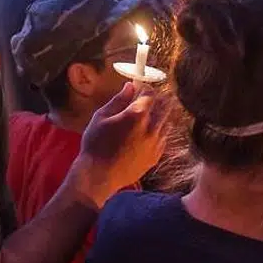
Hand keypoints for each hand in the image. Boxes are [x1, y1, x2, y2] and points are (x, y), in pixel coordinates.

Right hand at [71, 84, 164, 207]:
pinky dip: (158, 131)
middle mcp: (151, 127)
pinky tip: (146, 133)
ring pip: (166, 122)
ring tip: (146, 116)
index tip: (138, 87)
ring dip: (159, 115)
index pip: (150, 93)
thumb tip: (130, 86)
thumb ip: (118, 100)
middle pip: (165, 106)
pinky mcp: (156, 156)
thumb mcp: (101, 117)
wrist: (99, 175)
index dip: (144, 88)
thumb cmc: (95, 144)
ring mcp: (156, 143)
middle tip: (146, 99)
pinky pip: (163, 138)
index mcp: (137, 115)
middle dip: (157, 99)